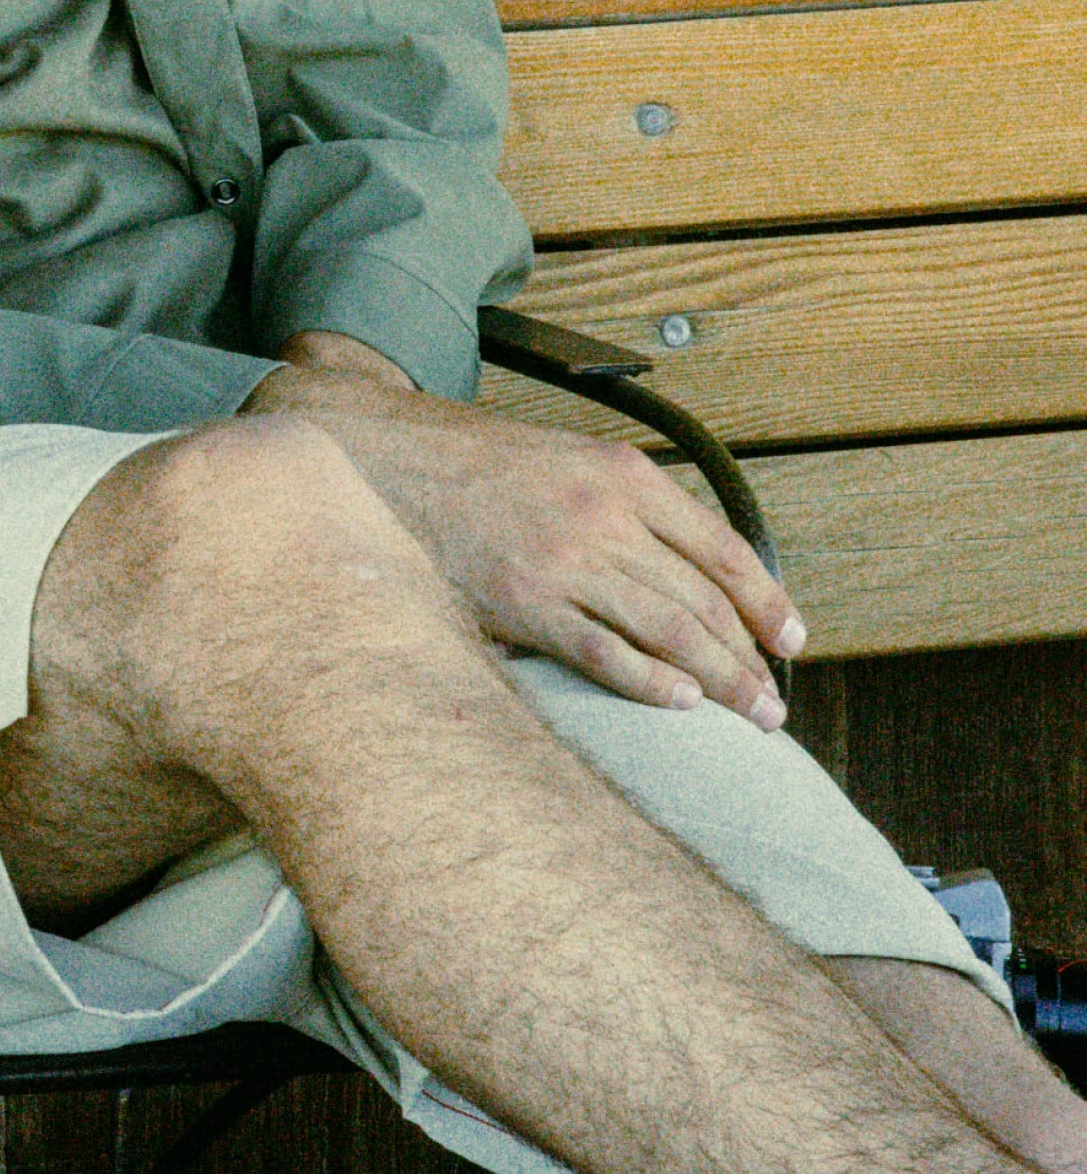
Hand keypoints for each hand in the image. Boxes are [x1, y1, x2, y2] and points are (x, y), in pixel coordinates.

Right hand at [244, 332, 805, 726]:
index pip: (721, 547)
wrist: (382, 457)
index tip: (791, 642)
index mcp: (624, 475)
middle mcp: (605, 515)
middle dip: (748, 656)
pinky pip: (602, 652)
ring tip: (748, 716)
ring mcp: (565, 559)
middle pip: (702, 598)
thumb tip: (680, 569)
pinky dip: (648, 682)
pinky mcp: (522, 601)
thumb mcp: (565, 458)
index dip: (766, 601)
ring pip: (666, 629)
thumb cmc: (471, 463)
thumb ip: (624, 503)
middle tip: (773, 704)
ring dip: (718, 679)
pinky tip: (681, 706)